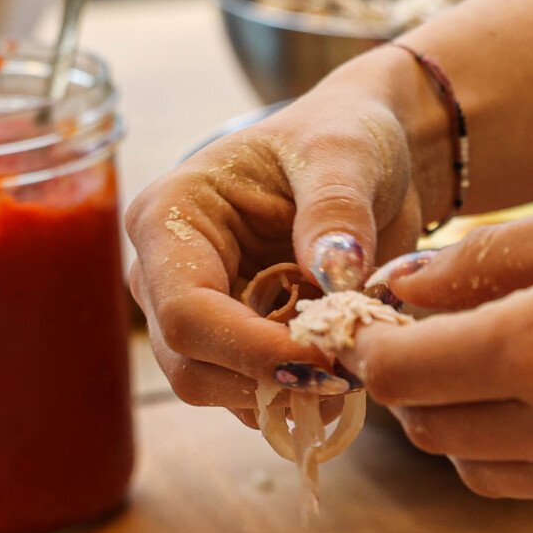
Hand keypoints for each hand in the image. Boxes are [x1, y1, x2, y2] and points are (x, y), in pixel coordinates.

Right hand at [126, 44, 429, 409]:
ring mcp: (195, 313)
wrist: (368, 158)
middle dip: (271, 380)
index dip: (252, 351)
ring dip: (290, 393)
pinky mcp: (232, 343)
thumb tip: (334, 272)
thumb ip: (337, 208)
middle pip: (191, 367)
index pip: (186, 312)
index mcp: (170, 217)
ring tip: (353, 358)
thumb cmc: (344, 137)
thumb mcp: (347, 153)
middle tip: (352, 372)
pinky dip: (302, 396)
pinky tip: (344, 363)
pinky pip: (256, 395)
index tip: (327, 361)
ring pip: (222, 391)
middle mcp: (164, 273)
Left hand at [349, 177, 532, 500]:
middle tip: (430, 335)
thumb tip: (395, 290)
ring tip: (494, 362)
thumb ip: (482, 260)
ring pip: (479, 469)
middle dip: (413, 385)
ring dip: (464, 422)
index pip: (400, 374)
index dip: (371, 348)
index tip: (375, 320)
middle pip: (431, 429)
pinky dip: (526, 446)